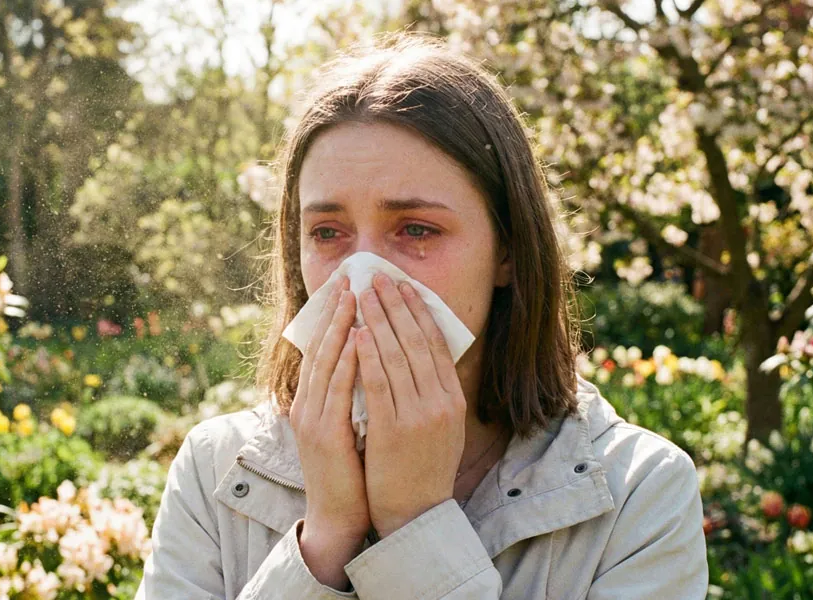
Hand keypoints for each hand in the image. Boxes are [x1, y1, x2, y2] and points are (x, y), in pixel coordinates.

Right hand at [289, 275, 371, 544]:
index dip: (335, 318)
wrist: (340, 518)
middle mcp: (308, 405)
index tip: (350, 288)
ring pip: (327, 362)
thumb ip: (354, 396)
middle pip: (321, 348)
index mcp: (314, 402)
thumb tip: (370, 363)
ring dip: (340, 326)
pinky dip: (349, 362)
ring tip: (354, 296)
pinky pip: (339, 390)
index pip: (324, 350)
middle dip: (337, 312)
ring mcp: (313, 419)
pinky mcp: (325, 435)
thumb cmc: (351, 474)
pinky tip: (360, 339)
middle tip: (351, 278)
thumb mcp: (349, 427)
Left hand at [355, 273, 466, 538]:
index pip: (435, 343)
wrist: (415, 514)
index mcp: (453, 398)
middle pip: (416, 342)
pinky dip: (369, 355)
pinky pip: (379, 383)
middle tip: (378, 277)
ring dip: (378, 320)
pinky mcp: (394, 429)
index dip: (418, 310)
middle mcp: (441, 402)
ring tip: (362, 294)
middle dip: (395, 305)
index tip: (402, 285)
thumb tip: (422, 353)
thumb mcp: (441, 426)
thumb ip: (435, 391)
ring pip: (397, 356)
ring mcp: (419, 415)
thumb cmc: (422, 468)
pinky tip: (358, 333)